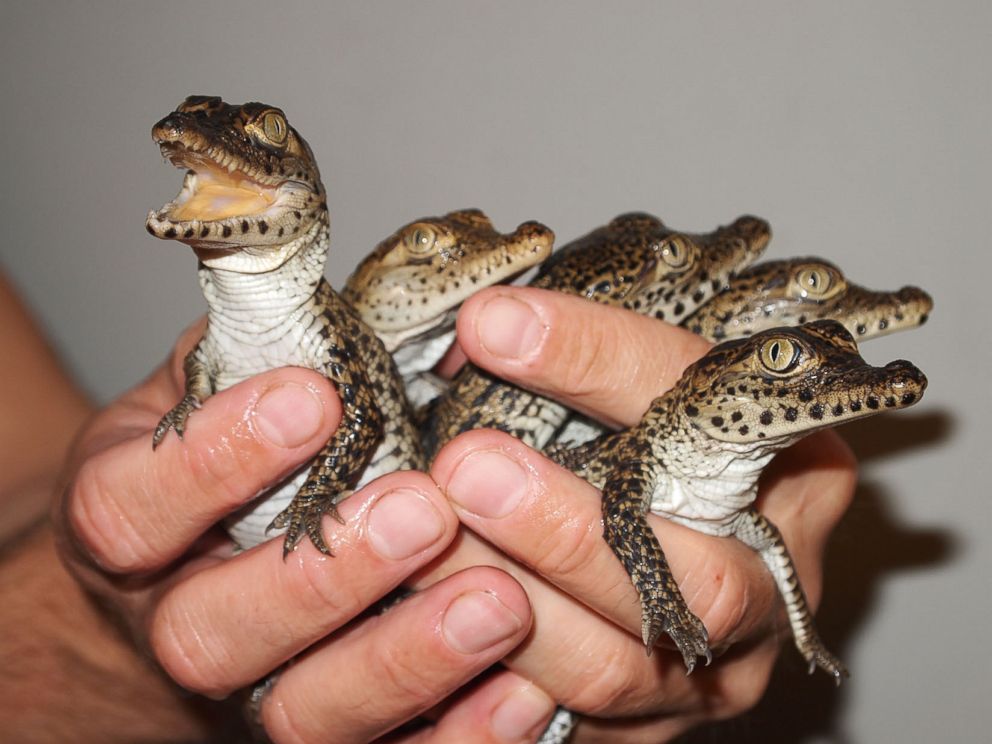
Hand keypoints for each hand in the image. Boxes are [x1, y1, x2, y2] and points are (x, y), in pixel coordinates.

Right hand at [54, 320, 547, 743]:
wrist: (204, 566)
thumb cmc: (232, 451)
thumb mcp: (220, 380)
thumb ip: (259, 341)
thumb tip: (320, 265)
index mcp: (136, 521)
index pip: (134, 507)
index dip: (215, 460)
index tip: (314, 399)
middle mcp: (183, 617)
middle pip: (211, 634)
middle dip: (323, 575)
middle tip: (424, 510)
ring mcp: (256, 688)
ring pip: (300, 714)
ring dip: (402, 660)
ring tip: (498, 599)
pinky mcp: (335, 727)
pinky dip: (458, 732)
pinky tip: (527, 685)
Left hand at [416, 287, 856, 741]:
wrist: (676, 550)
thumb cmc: (660, 455)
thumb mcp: (648, 392)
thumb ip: (592, 363)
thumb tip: (488, 321)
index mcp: (790, 467)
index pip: (707, 407)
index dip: (596, 362)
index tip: (496, 327)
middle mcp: (772, 581)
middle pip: (698, 579)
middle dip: (568, 529)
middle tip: (465, 467)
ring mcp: (722, 669)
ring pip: (627, 667)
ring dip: (516, 608)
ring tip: (429, 547)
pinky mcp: (658, 726)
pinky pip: (578, 729)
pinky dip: (498, 689)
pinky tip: (435, 630)